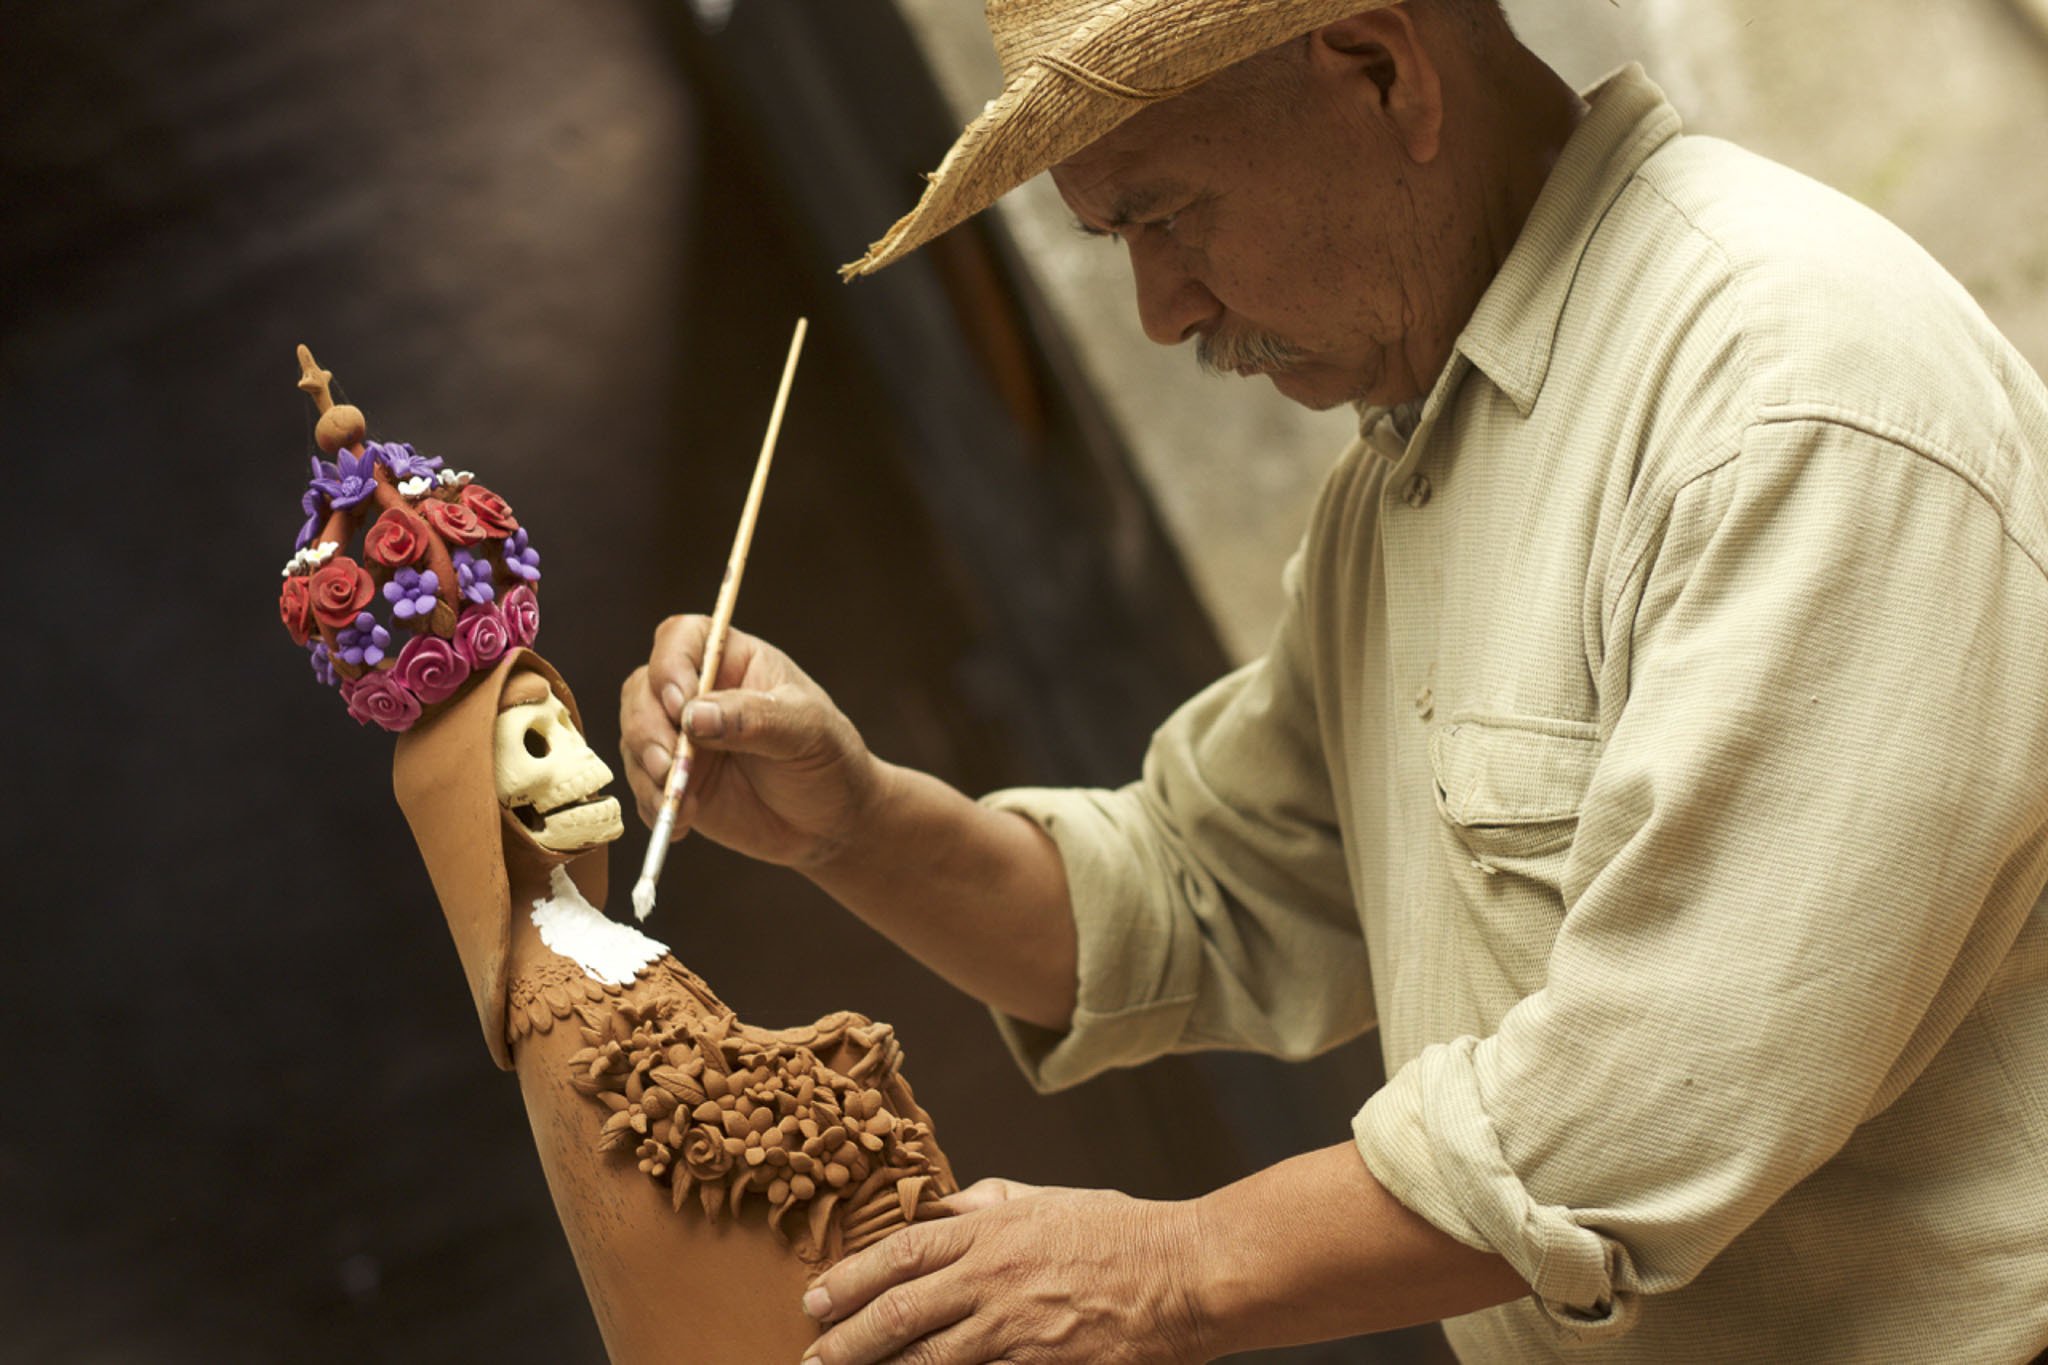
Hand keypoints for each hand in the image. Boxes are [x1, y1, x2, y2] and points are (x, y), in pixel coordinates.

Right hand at [620, 615, 885, 868]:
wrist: (831, 823)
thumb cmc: (828, 760)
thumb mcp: (807, 732)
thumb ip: (753, 719)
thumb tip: (694, 716)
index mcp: (733, 660)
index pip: (681, 638)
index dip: (670, 666)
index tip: (681, 707)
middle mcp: (698, 693)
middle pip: (643, 689)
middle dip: (647, 728)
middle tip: (670, 766)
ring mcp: (681, 737)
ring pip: (633, 737)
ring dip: (646, 770)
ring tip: (681, 804)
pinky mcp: (674, 781)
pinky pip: (642, 787)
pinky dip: (653, 805)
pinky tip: (683, 825)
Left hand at [799, 1178, 1209, 1363]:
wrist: (1187, 1273)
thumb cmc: (1121, 1233)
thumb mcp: (1047, 1199)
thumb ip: (987, 1203)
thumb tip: (938, 1207)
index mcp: (992, 1231)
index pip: (900, 1254)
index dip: (849, 1280)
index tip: (814, 1302)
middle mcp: (994, 1279)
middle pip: (900, 1314)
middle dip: (846, 1341)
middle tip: (812, 1359)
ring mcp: (1018, 1331)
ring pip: (929, 1362)